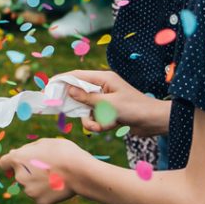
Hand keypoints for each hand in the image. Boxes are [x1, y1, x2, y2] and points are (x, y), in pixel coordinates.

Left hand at [0, 137, 81, 203]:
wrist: (79, 172)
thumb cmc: (63, 152)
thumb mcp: (43, 143)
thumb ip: (27, 149)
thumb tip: (15, 153)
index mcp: (18, 160)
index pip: (4, 163)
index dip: (11, 163)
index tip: (20, 163)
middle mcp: (20, 177)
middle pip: (20, 175)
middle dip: (29, 172)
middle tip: (48, 167)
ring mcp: (29, 191)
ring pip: (31, 186)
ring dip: (38, 182)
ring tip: (56, 176)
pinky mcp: (40, 202)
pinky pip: (40, 196)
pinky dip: (47, 192)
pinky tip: (58, 185)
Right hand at [53, 69, 171, 136]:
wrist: (155, 123)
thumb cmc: (134, 109)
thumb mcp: (109, 104)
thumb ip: (87, 98)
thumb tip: (69, 90)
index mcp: (103, 79)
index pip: (76, 76)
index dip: (62, 80)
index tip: (49, 85)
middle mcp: (102, 88)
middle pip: (79, 94)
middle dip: (77, 106)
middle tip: (67, 112)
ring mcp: (105, 101)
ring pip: (86, 110)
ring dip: (90, 120)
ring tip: (100, 125)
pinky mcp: (109, 113)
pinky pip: (95, 118)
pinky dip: (99, 124)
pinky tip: (109, 127)